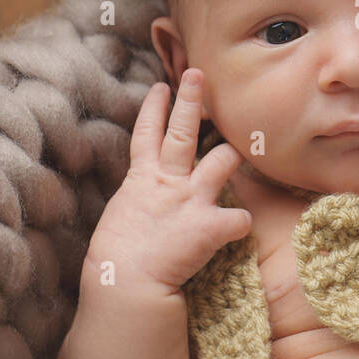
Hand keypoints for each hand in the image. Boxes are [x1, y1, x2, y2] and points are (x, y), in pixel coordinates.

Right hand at [86, 68, 250, 293]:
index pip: (146, 133)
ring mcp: (192, 200)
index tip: (161, 85)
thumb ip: (141, 200)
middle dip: (191, 99)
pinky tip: (239, 229)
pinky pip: (241, 218)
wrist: (125, 284)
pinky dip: (242, 223)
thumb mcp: (122, 217)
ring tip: (241, 148)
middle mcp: (169, 182)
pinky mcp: (211, 225)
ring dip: (233, 154)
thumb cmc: (116, 260)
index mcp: (142, 179)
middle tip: (198, 74)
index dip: (154, 107)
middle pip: (183, 130)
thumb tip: (146, 199)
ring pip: (223, 159)